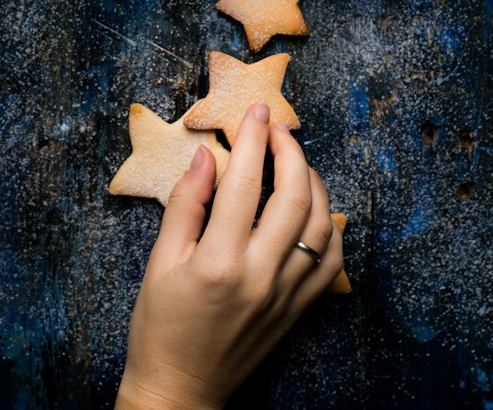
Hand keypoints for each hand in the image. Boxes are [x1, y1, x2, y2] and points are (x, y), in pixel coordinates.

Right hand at [116, 102, 342, 409]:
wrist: (180, 391)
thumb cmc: (160, 327)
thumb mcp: (161, 261)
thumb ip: (186, 204)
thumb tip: (207, 156)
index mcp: (218, 262)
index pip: (243, 183)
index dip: (252, 139)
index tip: (254, 111)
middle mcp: (259, 277)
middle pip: (292, 198)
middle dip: (289, 151)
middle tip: (276, 127)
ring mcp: (284, 297)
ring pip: (320, 225)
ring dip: (313, 183)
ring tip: (294, 160)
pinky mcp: (297, 312)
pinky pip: (331, 262)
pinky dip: (330, 227)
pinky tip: (315, 208)